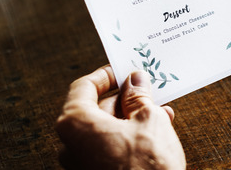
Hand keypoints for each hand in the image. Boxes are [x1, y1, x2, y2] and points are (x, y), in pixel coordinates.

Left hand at [55, 66, 185, 169]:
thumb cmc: (146, 166)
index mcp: (76, 123)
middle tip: (148, 90)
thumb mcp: (149, 120)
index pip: (83, 87)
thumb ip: (139, 96)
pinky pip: (107, 148)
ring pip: (104, 130)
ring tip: (160, 112)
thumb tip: (135, 81)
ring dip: (130, 118)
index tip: (124, 70)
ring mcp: (80, 164)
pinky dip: (127, 137)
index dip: (106, 75)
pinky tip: (153, 134)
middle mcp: (70, 144)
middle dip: (124, 99)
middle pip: (94, 109)